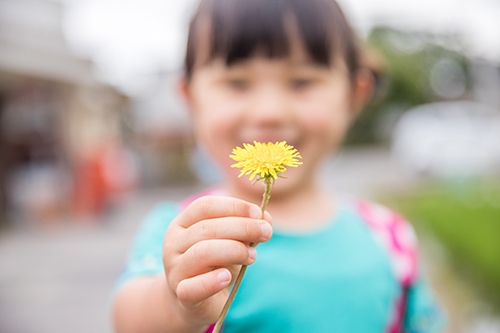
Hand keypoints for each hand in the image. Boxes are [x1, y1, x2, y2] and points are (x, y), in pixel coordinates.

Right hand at [162, 196, 272, 324]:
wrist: (194, 302)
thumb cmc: (213, 265)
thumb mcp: (229, 242)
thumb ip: (245, 230)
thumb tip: (265, 218)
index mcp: (182, 224)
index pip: (205, 206)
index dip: (234, 206)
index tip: (258, 213)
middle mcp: (173, 244)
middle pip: (206, 228)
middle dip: (242, 227)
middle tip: (266, 232)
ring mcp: (175, 270)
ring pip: (202, 253)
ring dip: (234, 250)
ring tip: (252, 257)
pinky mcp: (181, 295)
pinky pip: (193, 288)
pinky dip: (211, 282)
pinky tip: (227, 277)